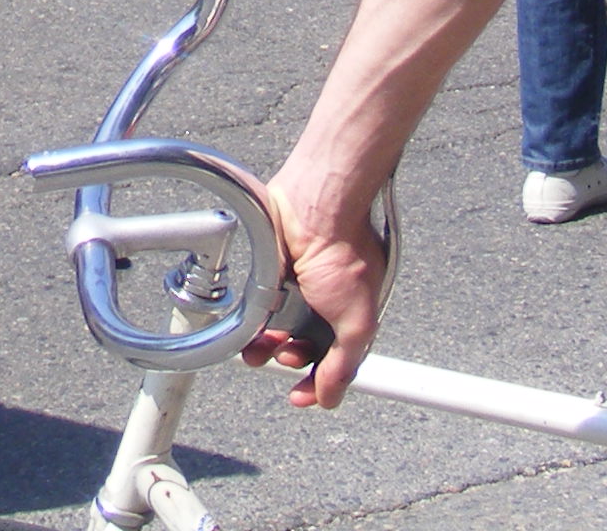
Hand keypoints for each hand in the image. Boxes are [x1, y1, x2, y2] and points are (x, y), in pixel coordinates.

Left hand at [241, 178, 392, 408]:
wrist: (316, 208)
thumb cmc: (345, 254)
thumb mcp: (356, 322)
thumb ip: (344, 364)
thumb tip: (331, 398)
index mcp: (349, 316)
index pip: (333, 361)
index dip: (318, 383)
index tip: (301, 397)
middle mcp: (322, 305)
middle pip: (302, 348)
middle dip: (291, 361)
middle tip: (286, 357)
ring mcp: (295, 291)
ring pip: (276, 333)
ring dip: (267, 349)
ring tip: (262, 350)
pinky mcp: (270, 277)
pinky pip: (258, 311)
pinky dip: (253, 326)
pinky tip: (251, 330)